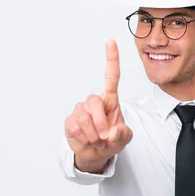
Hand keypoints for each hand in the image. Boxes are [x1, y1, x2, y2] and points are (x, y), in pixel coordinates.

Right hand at [64, 40, 132, 172]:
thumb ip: (123, 134)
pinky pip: (75, 127)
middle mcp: (94, 102)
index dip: (111, 59)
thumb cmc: (112, 140)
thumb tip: (112, 132)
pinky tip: (87, 140)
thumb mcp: (124, 138)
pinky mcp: (70, 121)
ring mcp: (81, 110)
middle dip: (100, 122)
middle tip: (105, 137)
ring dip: (92, 134)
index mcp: (110, 101)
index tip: (110, 41)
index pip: (111, 76)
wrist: (96, 154)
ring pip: (84, 117)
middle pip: (94, 101)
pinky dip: (84, 138)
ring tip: (97, 141)